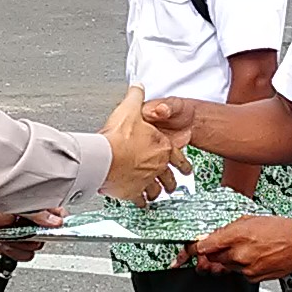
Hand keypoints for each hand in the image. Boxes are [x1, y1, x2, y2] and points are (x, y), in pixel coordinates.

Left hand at [0, 208, 59, 261]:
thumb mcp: (15, 204)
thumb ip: (37, 213)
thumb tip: (56, 220)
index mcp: (36, 207)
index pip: (58, 215)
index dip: (59, 221)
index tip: (56, 226)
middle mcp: (31, 222)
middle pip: (48, 235)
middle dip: (36, 235)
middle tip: (24, 228)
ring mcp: (22, 235)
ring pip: (35, 247)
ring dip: (22, 244)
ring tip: (10, 235)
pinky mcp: (13, 247)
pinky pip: (23, 256)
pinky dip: (13, 252)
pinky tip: (5, 242)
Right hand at [99, 86, 191, 203]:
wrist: (105, 158)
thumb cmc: (119, 136)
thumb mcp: (130, 109)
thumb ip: (136, 97)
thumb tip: (138, 87)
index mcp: (160, 146)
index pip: (177, 156)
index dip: (183, 162)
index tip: (186, 168)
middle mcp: (156, 165)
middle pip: (169, 177)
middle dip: (172, 181)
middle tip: (174, 185)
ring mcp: (145, 179)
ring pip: (156, 189)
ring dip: (157, 192)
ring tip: (157, 195)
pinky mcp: (132, 191)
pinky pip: (139, 200)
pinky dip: (140, 202)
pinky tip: (140, 204)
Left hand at [181, 215, 291, 281]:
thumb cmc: (279, 229)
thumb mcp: (250, 220)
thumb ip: (228, 228)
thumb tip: (212, 235)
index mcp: (236, 235)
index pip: (204, 246)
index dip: (190, 251)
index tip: (182, 255)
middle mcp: (238, 253)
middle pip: (211, 258)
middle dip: (212, 253)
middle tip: (221, 246)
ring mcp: (245, 268)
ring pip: (224, 266)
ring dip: (228, 259)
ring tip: (244, 249)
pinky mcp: (252, 277)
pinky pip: (238, 273)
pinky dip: (241, 267)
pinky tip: (253, 257)